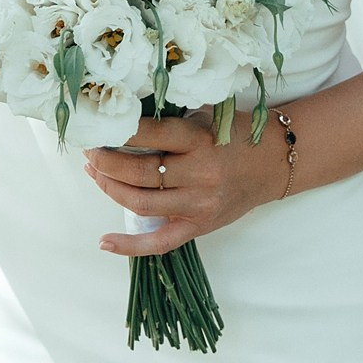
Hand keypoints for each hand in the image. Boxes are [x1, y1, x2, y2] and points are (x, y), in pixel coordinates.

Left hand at [84, 110, 294, 256]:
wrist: (274, 163)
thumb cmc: (235, 134)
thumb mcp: (205, 116)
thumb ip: (169, 119)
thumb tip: (120, 117)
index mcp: (199, 139)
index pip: (147, 134)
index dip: (116, 131)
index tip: (96, 124)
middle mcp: (199, 174)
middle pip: (138, 172)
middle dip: (104, 161)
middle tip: (89, 149)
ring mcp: (199, 205)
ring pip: (140, 202)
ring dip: (108, 187)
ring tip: (94, 172)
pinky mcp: (199, 227)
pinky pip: (159, 243)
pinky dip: (129, 246)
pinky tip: (104, 241)